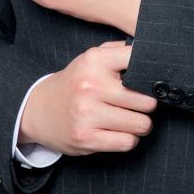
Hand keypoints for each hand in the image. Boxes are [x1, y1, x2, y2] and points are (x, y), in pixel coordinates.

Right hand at [18, 40, 158, 155]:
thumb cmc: (76, 82)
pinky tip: (120, 132)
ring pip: (141, 124)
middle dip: (148, 105)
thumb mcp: (93, 58)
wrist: (41, 110)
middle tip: (139, 104)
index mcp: (94, 61)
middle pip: (146, 101)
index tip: (149, 78)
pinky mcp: (86, 138)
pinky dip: (129, 139)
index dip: (150, 72)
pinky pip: (128, 142)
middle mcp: (90, 86)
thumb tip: (152, 52)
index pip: (138, 61)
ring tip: (131, 118)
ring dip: (141, 124)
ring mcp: (87, 113)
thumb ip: (121, 50)